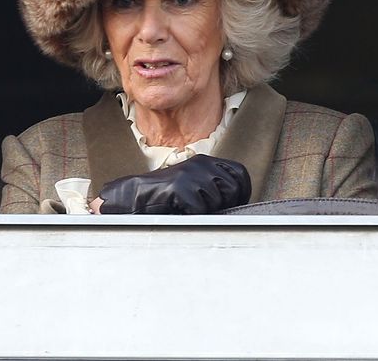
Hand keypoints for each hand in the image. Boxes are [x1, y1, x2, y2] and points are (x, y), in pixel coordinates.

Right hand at [97, 154, 251, 213]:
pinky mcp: (180, 188)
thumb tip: (237, 200)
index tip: (233, 203)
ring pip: (218, 201)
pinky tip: (181, 212)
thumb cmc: (166, 195)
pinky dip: (193, 216)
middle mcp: (200, 164)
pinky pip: (200, 210)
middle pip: (234, 189)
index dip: (241, 192)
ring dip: (207, 210)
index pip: (240, 174)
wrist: (136, 195)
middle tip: (208, 209)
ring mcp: (190, 175)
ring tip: (189, 209)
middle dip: (226, 204)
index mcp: (205, 161)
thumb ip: (214, 184)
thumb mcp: (194, 181)